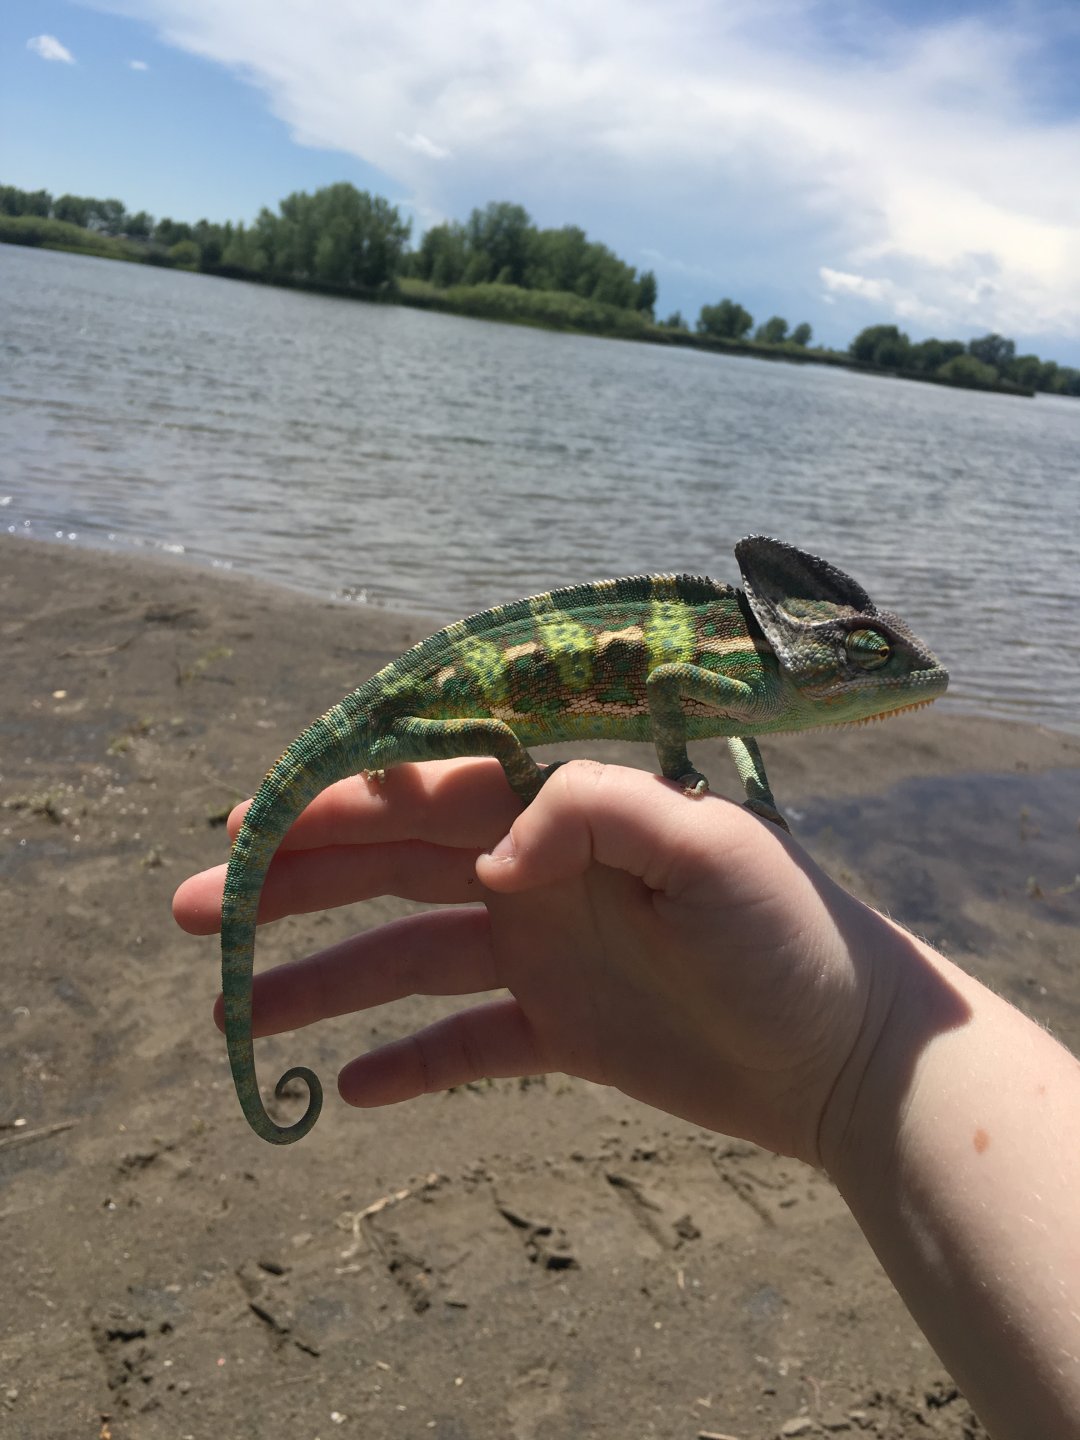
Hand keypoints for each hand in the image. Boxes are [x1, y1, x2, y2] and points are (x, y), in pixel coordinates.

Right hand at [173, 758, 892, 1165]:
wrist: (846, 1053)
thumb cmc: (789, 936)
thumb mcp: (711, 848)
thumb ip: (594, 813)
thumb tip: (490, 856)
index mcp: (561, 813)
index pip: (424, 793)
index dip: (332, 805)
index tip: (245, 829)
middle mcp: (538, 871)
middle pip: (391, 869)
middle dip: (293, 886)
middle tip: (191, 914)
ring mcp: (543, 952)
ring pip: (407, 959)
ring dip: (323, 980)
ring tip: (238, 1014)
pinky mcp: (561, 1029)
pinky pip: (463, 1043)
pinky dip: (408, 1062)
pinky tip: (347, 1089)